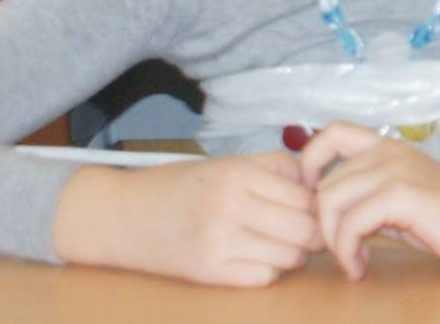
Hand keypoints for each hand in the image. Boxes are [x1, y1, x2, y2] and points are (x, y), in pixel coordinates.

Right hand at [52, 153, 321, 287]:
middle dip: (315, 233)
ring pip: (290, 256)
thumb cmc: (178, 186)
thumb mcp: (227, 163)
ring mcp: (217, 242)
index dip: (320, 206)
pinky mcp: (206, 272)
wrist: (119, 214)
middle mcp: (230, 206)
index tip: (319, 209)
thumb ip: (274, 168)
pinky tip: (258, 258)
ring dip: (295, 254)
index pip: (307, 196)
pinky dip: (269, 270)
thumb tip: (320, 182)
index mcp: (238, 173)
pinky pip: (263, 277)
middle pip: (305, 229)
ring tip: (282, 244)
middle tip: (310, 232)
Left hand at [299, 123, 439, 278]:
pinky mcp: (402, 195)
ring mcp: (396, 170)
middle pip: (324, 182)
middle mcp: (390, 151)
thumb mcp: (404, 201)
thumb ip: (370, 196)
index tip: (315, 202)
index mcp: (391, 147)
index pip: (332, 132)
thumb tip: (328, 212)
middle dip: (323, 224)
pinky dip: (346, 250)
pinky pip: (350, 222)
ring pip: (330, 200)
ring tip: (353, 261)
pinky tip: (361, 267)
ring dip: (332, 240)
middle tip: (343, 251)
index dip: (310, 162)